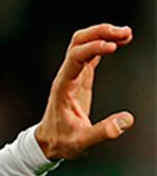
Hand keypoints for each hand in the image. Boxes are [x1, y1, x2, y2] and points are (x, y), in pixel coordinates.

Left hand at [34, 23, 133, 159]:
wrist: (49, 143)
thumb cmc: (62, 142)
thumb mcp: (81, 143)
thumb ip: (103, 132)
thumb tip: (126, 121)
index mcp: (63, 87)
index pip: (75, 58)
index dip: (92, 48)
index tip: (113, 47)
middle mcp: (66, 76)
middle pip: (77, 43)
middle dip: (99, 33)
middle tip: (124, 32)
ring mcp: (73, 75)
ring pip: (83, 44)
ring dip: (102, 34)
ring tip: (127, 33)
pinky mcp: (80, 78)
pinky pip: (91, 54)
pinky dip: (104, 44)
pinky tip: (121, 42)